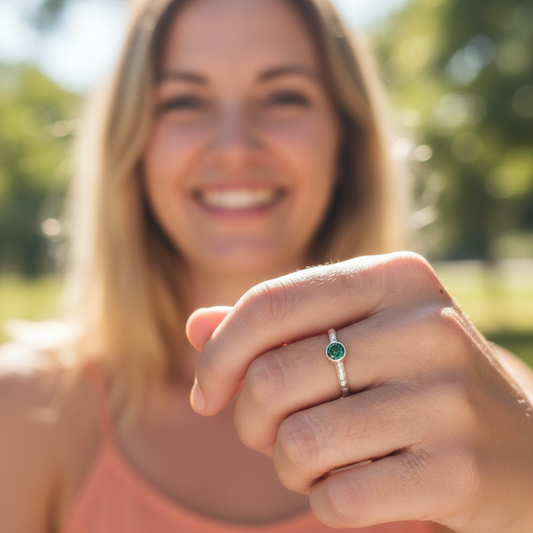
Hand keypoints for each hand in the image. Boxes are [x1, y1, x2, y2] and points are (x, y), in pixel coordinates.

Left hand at [187, 252, 532, 532]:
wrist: (521, 450)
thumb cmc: (411, 384)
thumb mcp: (350, 337)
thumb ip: (273, 329)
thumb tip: (196, 327)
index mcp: (394, 277)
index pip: (271, 304)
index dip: (219, 354)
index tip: (204, 395)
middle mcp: (427, 325)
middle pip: (272, 378)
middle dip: (250, 421)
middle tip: (271, 434)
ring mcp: (449, 397)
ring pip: (298, 444)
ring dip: (290, 466)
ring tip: (323, 459)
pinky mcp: (459, 470)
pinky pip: (338, 499)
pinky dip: (326, 503)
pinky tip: (359, 488)